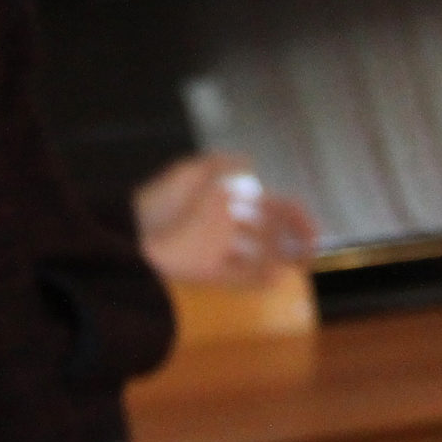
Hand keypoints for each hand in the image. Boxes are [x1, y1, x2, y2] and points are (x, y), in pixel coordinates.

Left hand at [134, 154, 317, 286]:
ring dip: (281, 260)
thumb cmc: (159, 200)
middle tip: (312, 248)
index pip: (269, 207)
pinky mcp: (208, 273)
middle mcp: (228, 226)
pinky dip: (259, 279)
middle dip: (293, 240)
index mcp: (227, 200)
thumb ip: (221, 165)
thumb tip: (252, 162)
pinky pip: (240, 279)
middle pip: (270, 234)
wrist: (129, 232)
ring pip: (259, 257)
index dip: (293, 216)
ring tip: (299, 264)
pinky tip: (277, 277)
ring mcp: (219, 251)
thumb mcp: (189, 172)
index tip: (311, 227)